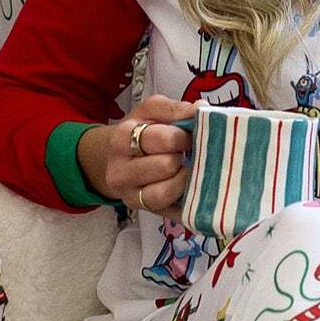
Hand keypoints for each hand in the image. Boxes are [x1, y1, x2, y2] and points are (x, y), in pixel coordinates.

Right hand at [79, 97, 193, 217]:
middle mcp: (119, 171)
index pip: (161, 139)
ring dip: (186, 180)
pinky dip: (188, 203)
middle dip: (184, 157)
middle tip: (189, 152)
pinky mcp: (146, 212)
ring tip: (190, 169)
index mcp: (121, 139)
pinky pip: (172, 212)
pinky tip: (196, 191)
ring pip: (165, 193)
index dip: (183, 136)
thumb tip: (200, 109)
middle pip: (165, 165)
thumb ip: (174, 108)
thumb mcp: (151, 111)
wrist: (119, 159)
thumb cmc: (142, 132)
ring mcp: (131, 196)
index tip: (189, 135)